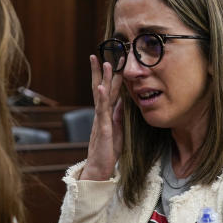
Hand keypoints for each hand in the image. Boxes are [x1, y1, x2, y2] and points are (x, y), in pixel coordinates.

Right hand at [82, 55, 123, 180]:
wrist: (99, 169)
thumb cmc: (108, 152)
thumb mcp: (117, 130)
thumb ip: (119, 116)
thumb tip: (123, 102)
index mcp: (106, 114)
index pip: (109, 91)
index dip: (111, 76)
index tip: (114, 61)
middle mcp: (101, 114)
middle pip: (101, 88)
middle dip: (102, 71)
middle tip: (103, 53)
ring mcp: (101, 120)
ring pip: (101, 95)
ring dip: (103, 78)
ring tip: (105, 63)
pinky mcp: (103, 129)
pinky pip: (101, 111)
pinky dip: (102, 98)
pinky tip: (102, 87)